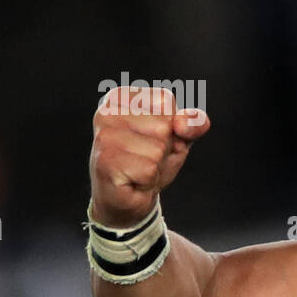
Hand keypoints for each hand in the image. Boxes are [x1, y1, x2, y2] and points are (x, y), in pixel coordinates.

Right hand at [89, 85, 210, 227]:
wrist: (127, 199)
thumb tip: (185, 123)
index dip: (171, 126)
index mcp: (120, 98)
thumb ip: (193, 123)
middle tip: (145, 158)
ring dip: (156, 166)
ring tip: (138, 170)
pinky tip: (133, 181)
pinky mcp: (105, 163)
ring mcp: (103, 138)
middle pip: (163, 126)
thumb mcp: (178, 137)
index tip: (152, 139)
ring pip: (158, 149)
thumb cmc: (149, 162)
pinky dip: (149, 181)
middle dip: (164, 148)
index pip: (166, 101)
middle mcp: (106, 113)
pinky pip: (149, 170)